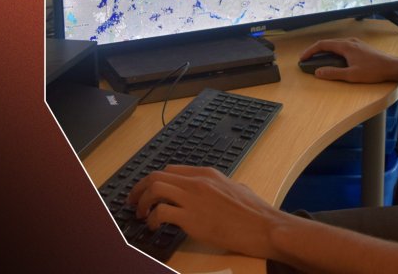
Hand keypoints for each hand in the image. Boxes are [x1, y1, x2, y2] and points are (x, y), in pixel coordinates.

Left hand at [127, 165, 282, 258]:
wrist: (263, 226)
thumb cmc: (255, 212)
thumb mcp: (238, 189)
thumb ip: (221, 187)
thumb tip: (216, 192)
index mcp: (208, 174)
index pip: (171, 170)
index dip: (155, 181)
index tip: (148, 192)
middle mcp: (198, 182)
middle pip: (157, 176)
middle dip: (140, 189)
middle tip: (134, 202)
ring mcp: (193, 199)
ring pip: (154, 189)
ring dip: (143, 202)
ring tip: (142, 215)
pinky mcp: (191, 218)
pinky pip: (161, 212)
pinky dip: (153, 219)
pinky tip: (155, 227)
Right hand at [299, 37, 397, 82]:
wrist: (392, 67)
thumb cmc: (373, 71)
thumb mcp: (351, 75)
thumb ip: (333, 73)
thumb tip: (318, 72)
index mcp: (345, 46)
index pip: (322, 45)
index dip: (310, 51)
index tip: (303, 58)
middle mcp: (349, 41)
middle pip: (328, 43)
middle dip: (316, 51)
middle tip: (307, 60)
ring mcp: (355, 43)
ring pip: (335, 45)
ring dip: (325, 51)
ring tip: (318, 60)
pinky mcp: (360, 47)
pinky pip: (342, 46)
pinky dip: (333, 52)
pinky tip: (334, 60)